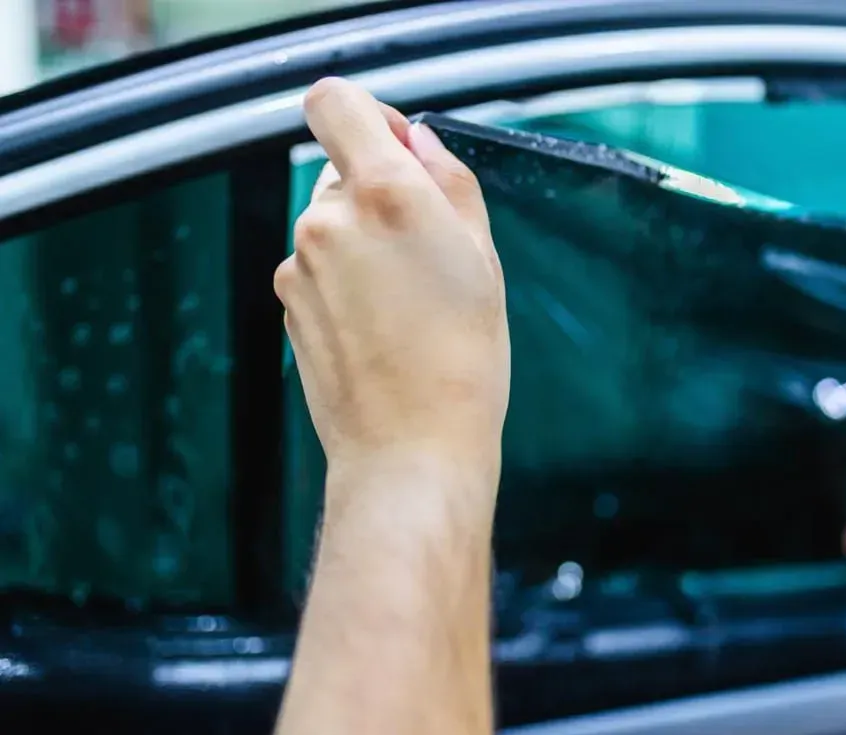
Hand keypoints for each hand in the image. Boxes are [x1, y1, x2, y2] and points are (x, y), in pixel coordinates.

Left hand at [275, 78, 508, 471]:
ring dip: (364, 245)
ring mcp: (299, 262)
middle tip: (428, 259)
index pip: (334, 100)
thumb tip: (416, 141)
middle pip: (342, 170)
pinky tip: (380, 329)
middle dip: (380, 198)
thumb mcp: (484, 259)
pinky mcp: (286, 300)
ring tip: (407, 306)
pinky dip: (345, 283)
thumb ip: (449, 182)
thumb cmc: (463, 361)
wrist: (411, 448)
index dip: (366, 114)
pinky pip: (318, 267)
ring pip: (332, 224)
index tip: (396, 151)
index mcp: (386, 194)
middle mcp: (329, 218)